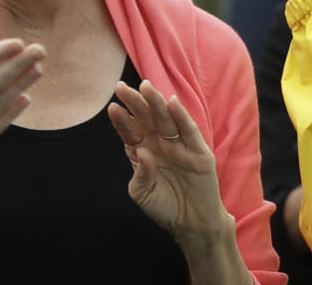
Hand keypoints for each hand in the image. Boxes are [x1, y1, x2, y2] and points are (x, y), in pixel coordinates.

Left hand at [108, 79, 231, 240]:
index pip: (130, 130)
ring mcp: (179, 145)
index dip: (121, 119)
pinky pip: (189, 130)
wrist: (191, 225)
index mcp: (142, 149)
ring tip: (145, 87)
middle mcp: (159, 143)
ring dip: (156, 102)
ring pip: (166, 118)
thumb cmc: (164, 206)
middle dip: (134, 102)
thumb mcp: (142, 194)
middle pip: (146, 118)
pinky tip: (172, 103)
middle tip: (122, 88)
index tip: (112, 107)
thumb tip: (143, 152)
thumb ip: (140, 174)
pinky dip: (182, 116)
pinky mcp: (199, 151)